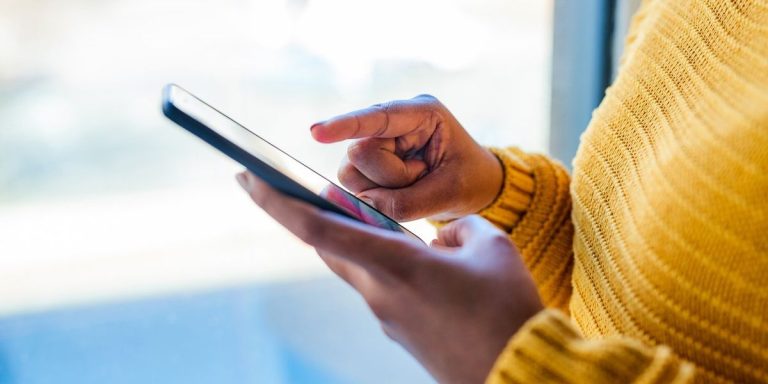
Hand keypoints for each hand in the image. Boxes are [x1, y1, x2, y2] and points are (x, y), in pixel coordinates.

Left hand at [237, 171, 541, 383]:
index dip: (276, 201)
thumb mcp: (490, 247)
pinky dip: (390, 268)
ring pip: (358, 267)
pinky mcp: (401, 333)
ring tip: (397, 229)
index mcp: (394, 265)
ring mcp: (387, 318)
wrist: (516, 373)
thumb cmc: (506, 310)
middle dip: (312, 216)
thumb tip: (440, 238)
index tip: (246, 178)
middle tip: (310, 190)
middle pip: (330, 246)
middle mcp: (378, 293)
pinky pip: (383, 289)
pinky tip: (432, 270)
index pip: (317, 229)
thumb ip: (457, 229)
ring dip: (363, 242)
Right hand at [310, 95, 502, 221]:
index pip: (379, 117)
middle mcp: (393, 122)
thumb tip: (362, 205)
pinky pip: (355, 186)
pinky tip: (403, 190)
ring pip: (352, 173)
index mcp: (422, 113)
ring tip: (415, 184)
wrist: (475, 185)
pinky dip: (379, 197)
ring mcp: (377, 141)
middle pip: (360, 153)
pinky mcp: (368, 162)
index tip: (316, 133)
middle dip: (387, 178)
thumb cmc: (469, 180)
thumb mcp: (449, 192)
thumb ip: (406, 202)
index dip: (346, 125)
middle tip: (421, 178)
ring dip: (383, 189)